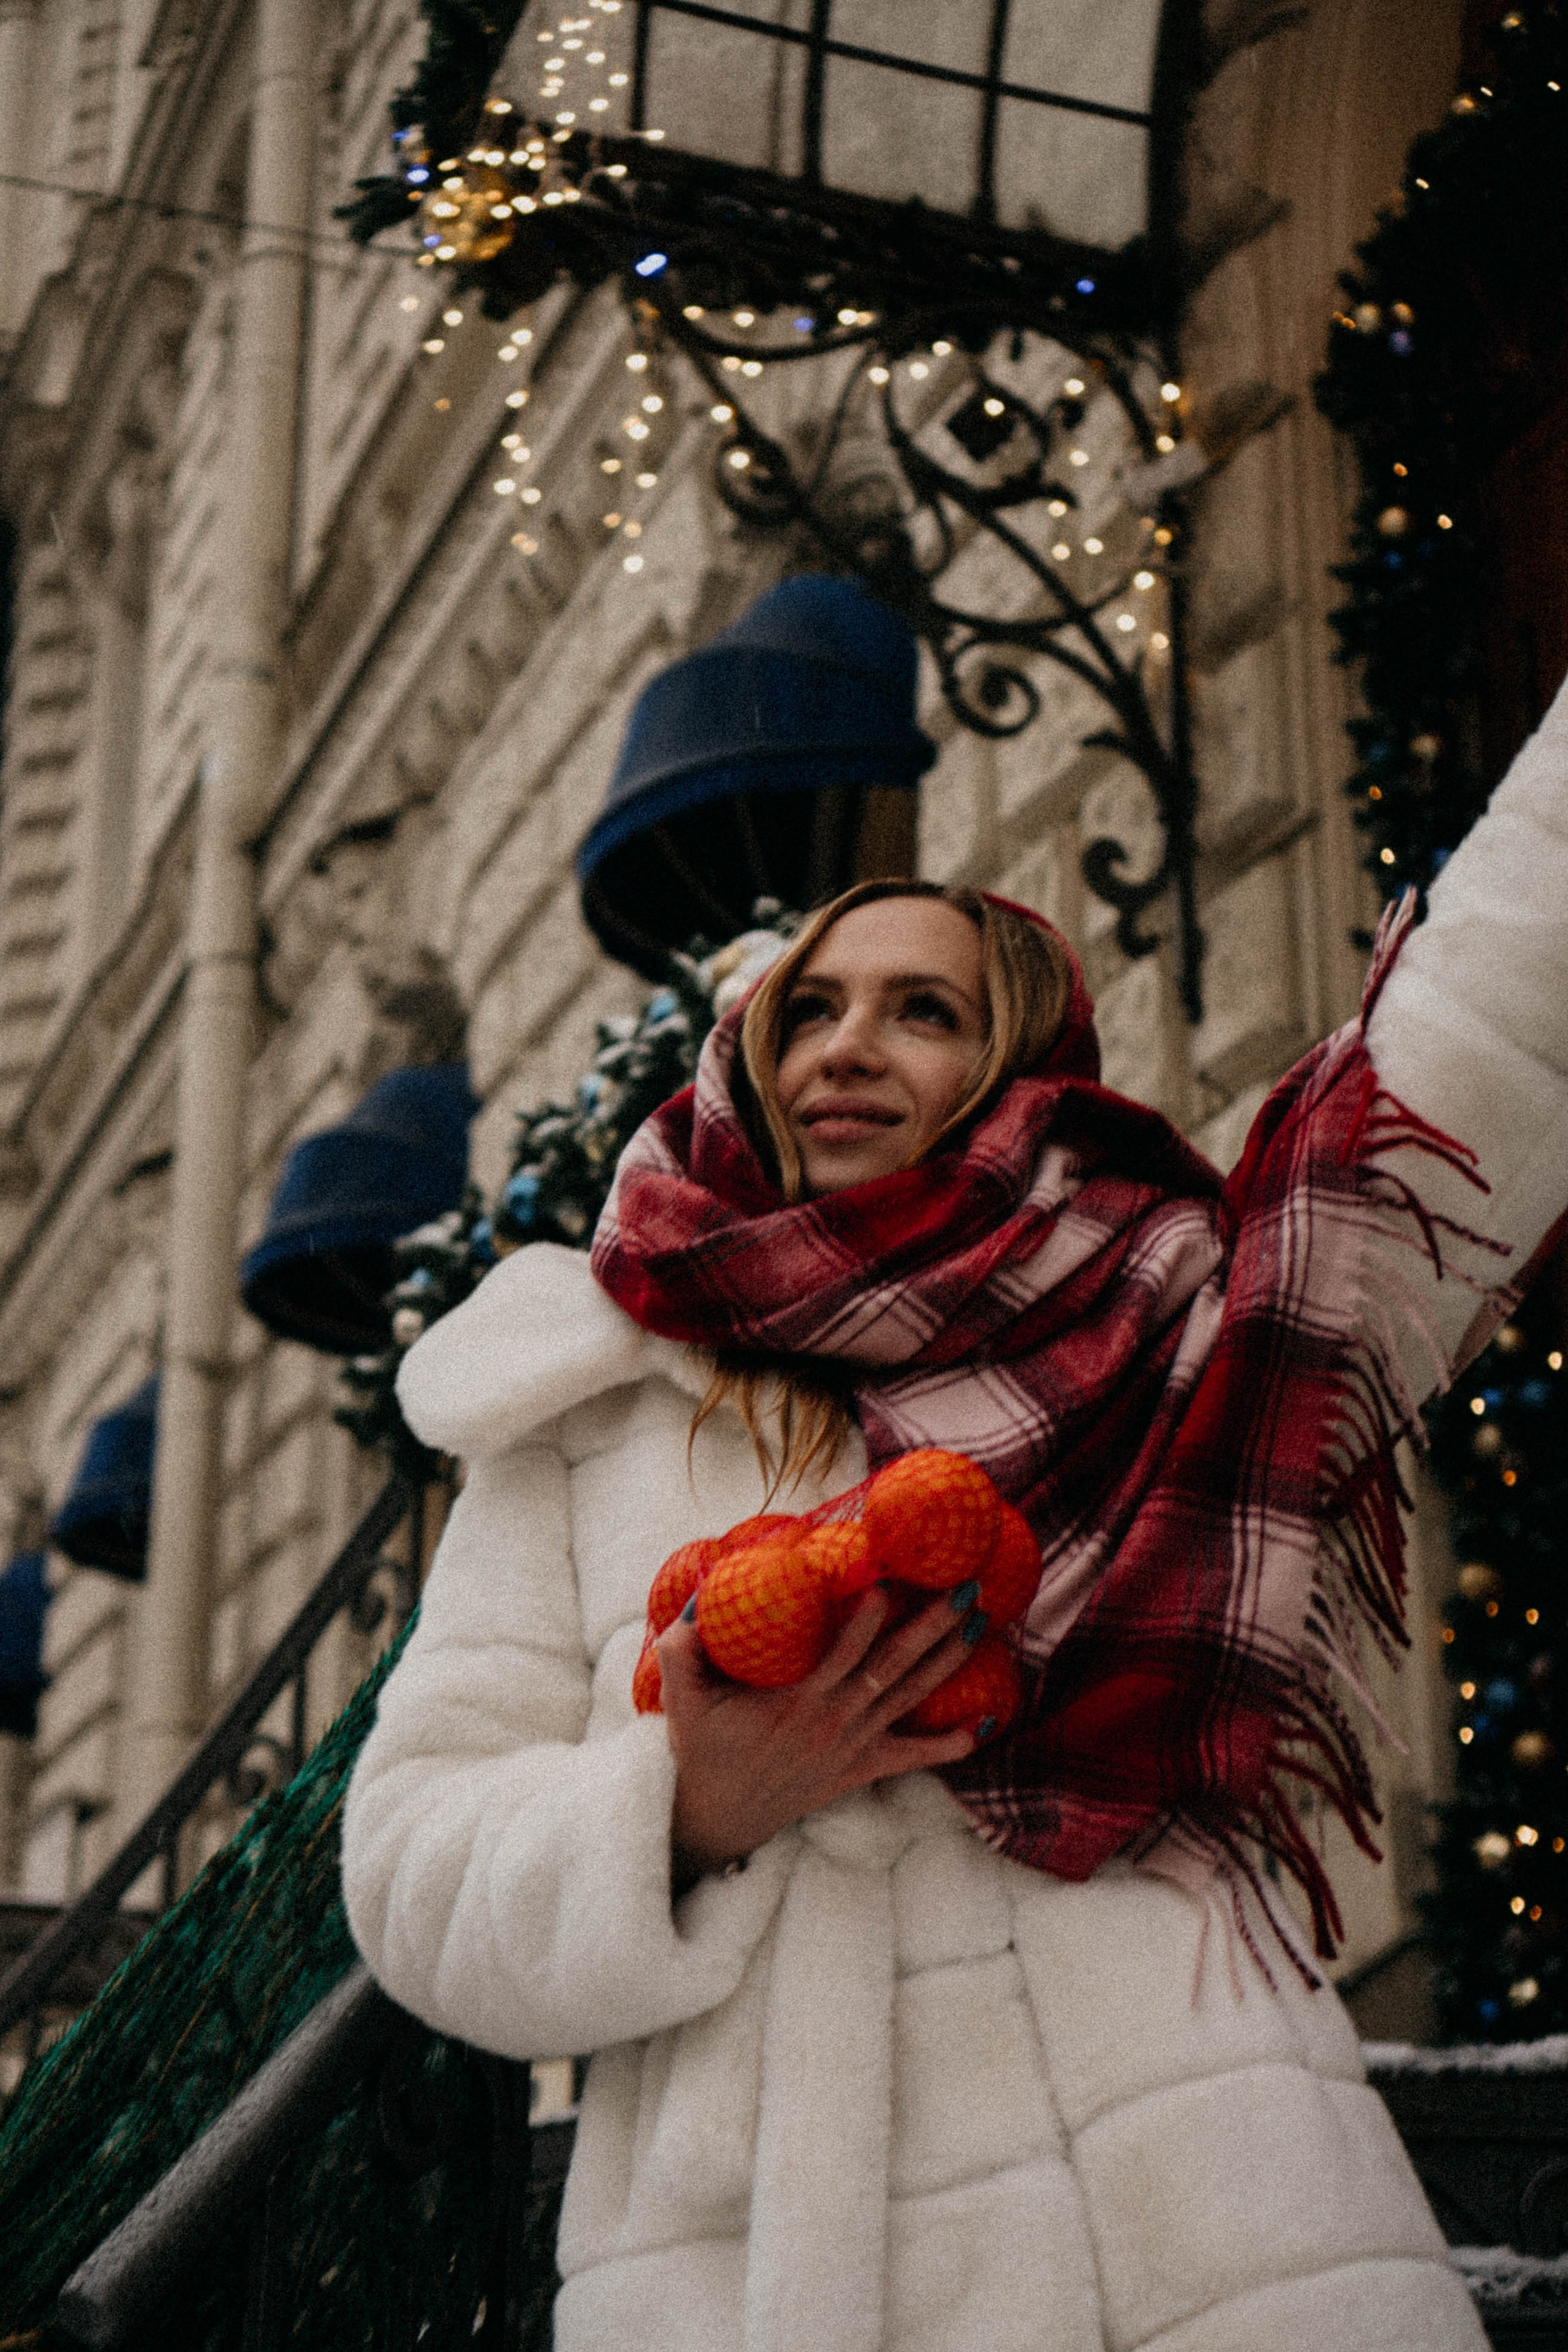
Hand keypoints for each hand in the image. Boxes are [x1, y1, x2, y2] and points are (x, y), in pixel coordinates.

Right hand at [658, 1586, 984, 1889]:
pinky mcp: (861, 1768)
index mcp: (795, 1701)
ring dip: (946, 1662)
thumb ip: (682, 1651)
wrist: (720, 1815)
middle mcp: (833, 1721)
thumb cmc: (703, 1749)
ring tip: (979, 1626)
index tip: (889, 1585)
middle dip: (931, 1628)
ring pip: (908, 1697)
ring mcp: (852, 1746)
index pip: (840, 1655)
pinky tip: (984, 1726)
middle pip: (891, 1668)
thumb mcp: (681, 1701)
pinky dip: (948, 1745)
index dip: (865, 1622)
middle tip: (964, 1591)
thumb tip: (693, 1603)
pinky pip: (911, 1756)